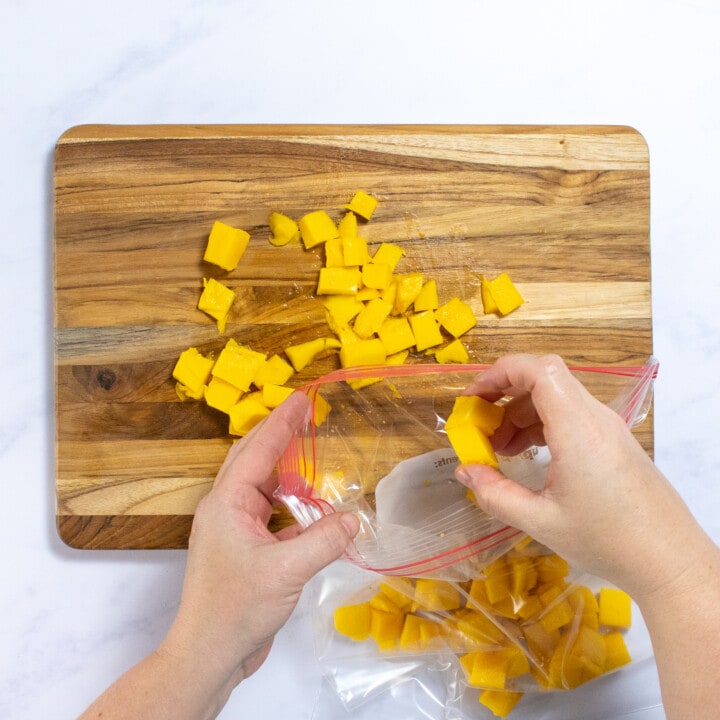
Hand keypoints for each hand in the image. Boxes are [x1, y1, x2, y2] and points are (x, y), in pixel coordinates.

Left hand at [160, 391, 358, 693]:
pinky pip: (271, 515)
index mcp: (227, 503)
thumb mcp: (287, 570)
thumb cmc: (236, 608)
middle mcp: (227, 509)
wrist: (210, 653)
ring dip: (287, 473)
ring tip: (311, 457)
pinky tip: (312, 509)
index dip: (282, 423)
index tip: (302, 399)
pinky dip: (292, 507)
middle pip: (254, 460)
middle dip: (280, 436)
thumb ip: (324, 539)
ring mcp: (234, 530)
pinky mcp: (244, 550)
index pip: (259, 450)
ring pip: (263, 488)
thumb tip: (354, 519)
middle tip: (306, 414)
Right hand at [454, 354, 705, 602]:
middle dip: (504, 394)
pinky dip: (541, 424)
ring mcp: (608, 427)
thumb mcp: (541, 522)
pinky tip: (528, 455)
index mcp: (578, 429)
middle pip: (545, 379)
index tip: (473, 398)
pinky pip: (571, 415)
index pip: (539, 370)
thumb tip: (465, 473)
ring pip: (557, 396)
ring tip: (500, 448)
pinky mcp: (614, 441)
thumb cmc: (607, 541)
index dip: (500, 373)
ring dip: (522, 412)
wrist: (669, 561)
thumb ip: (496, 494)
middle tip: (481, 426)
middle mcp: (595, 418)